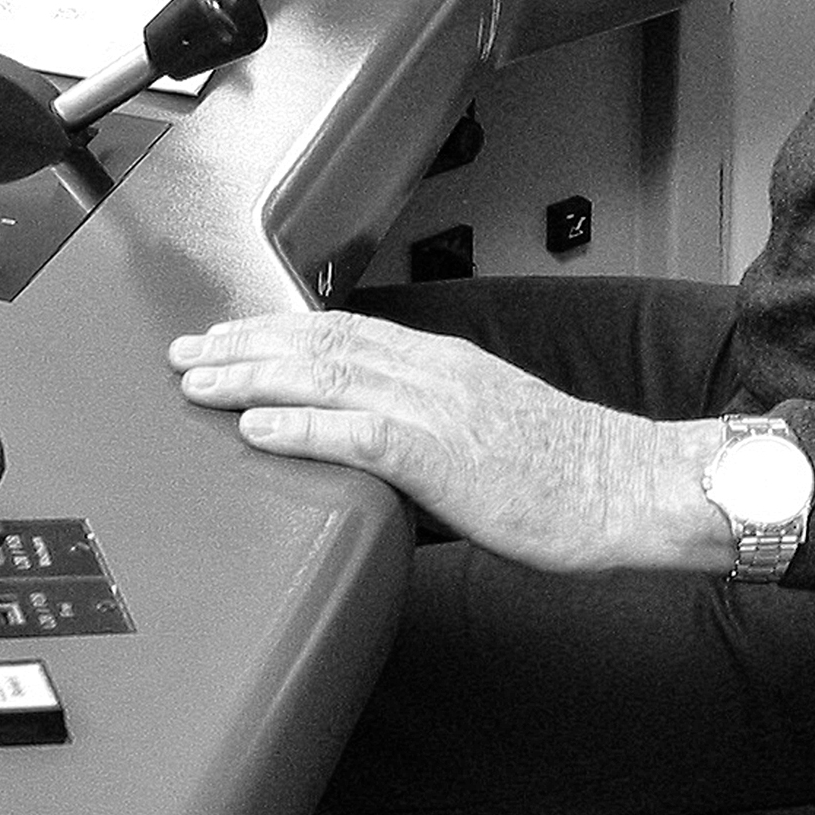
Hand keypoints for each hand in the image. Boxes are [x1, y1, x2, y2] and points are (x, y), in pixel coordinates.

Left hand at [170, 312, 731, 573]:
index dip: (276, 330)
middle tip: (188, 352)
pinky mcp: (440, 454)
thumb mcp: (492, 426)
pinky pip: (356, 432)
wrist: (627, 484)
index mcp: (444, 361)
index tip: (230, 337)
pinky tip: (257, 426)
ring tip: (200, 382)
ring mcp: (435, 408)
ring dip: (252, 377)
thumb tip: (385, 436)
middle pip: (319, 343)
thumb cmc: (571, 470)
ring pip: (325, 376)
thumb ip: (436, 420)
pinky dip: (300, 425)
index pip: (343, 330)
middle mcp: (433, 370)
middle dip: (245, 345)